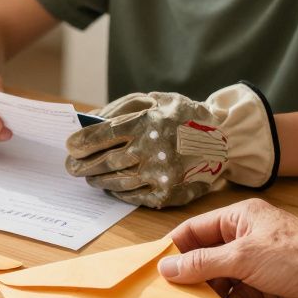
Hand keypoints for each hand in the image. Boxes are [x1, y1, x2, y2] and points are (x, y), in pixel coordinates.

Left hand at [66, 83, 276, 207]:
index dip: (80, 143)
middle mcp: (151, 150)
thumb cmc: (185, 116)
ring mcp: (160, 175)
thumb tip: (89, 121)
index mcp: (147, 123)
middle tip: (71, 167)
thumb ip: (123, 107)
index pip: (100, 136)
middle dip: (81, 166)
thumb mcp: (158, 100)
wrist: (227, 140)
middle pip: (103, 163)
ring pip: (115, 182)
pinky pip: (132, 196)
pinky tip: (111, 187)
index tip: (70, 147)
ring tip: (89, 177)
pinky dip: (117, 192)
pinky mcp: (167, 194)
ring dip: (97, 180)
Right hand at [158, 199, 297, 297]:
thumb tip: (168, 268)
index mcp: (239, 218)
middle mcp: (247, 238)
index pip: (195, 231)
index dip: (175, 250)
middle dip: (197, 282)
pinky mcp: (270, 288)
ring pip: (222, 283)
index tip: (158, 270)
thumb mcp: (242, 256)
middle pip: (206, 260)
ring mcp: (259, 264)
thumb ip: (202, 263)